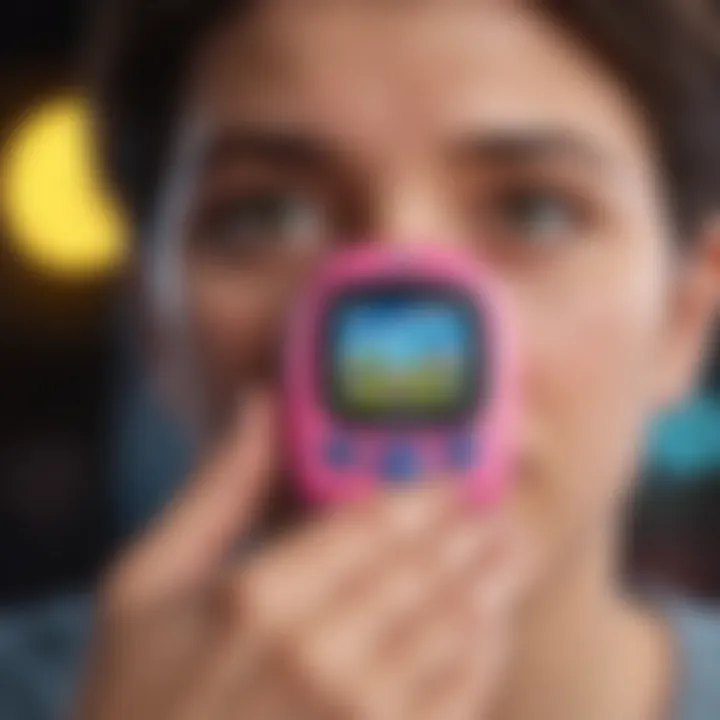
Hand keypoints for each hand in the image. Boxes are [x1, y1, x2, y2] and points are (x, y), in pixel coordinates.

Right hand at [75, 393, 531, 719]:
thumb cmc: (134, 695)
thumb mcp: (146, 583)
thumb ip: (216, 489)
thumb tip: (260, 402)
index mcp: (259, 597)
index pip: (372, 524)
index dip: (423, 493)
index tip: (452, 472)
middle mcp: (318, 654)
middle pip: (419, 570)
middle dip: (464, 532)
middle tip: (493, 506)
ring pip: (449, 629)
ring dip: (486, 583)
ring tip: (508, 549)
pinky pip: (456, 700)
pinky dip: (483, 656)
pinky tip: (493, 625)